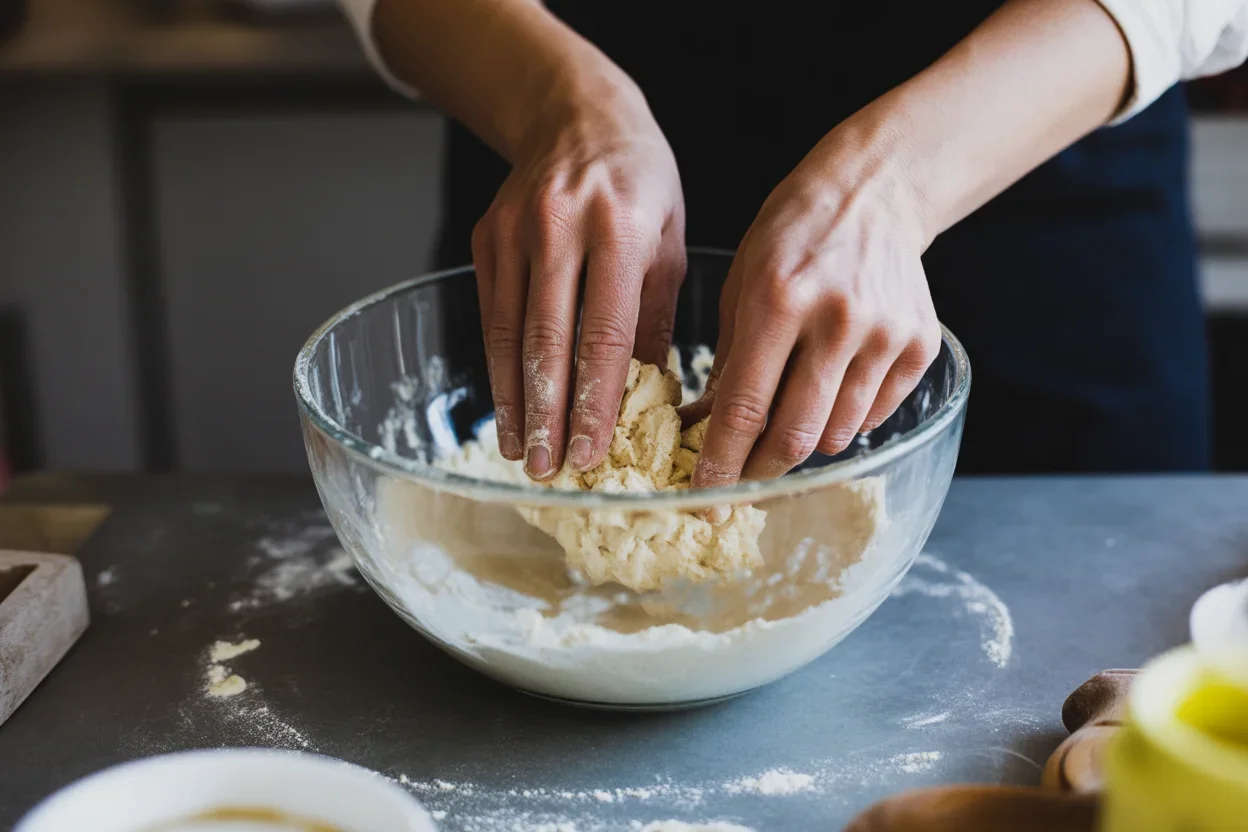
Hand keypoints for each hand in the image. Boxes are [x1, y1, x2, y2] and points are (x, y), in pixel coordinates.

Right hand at [472, 80, 685, 479]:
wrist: (576, 116)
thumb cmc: (640, 184)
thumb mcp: (667, 242)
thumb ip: (653, 318)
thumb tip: (647, 400)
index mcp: (621, 229)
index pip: (605, 334)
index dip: (594, 401)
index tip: (590, 451)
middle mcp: (561, 228)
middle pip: (548, 341)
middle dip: (548, 415)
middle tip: (549, 470)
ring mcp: (516, 231)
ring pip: (509, 334)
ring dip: (514, 402)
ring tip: (523, 453)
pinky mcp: (486, 238)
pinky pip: (490, 315)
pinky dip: (497, 368)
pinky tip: (507, 408)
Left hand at [685, 121, 940, 486]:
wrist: (876, 192)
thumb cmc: (792, 236)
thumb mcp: (741, 284)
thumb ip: (729, 359)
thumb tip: (707, 432)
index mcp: (779, 300)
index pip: (743, 407)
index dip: (720, 462)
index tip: (703, 495)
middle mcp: (837, 321)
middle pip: (795, 437)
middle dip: (759, 470)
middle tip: (741, 477)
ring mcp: (885, 335)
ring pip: (835, 435)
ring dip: (802, 442)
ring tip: (787, 415)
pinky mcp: (919, 347)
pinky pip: (872, 416)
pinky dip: (844, 419)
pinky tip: (831, 385)